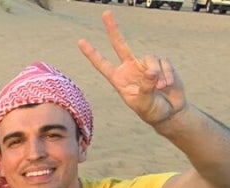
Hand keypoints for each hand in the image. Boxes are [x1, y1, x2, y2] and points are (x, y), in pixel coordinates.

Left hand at [78, 10, 186, 127]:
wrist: (169, 111)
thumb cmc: (151, 110)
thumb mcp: (144, 103)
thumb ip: (145, 87)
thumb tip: (150, 71)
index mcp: (119, 80)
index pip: (102, 64)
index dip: (92, 54)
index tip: (81, 41)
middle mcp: (130, 68)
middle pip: (120, 44)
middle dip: (113, 29)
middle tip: (105, 13)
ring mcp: (145, 64)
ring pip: (150, 58)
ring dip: (157, 74)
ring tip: (160, 88)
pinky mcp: (162, 63)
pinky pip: (163, 63)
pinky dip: (167, 74)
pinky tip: (168, 85)